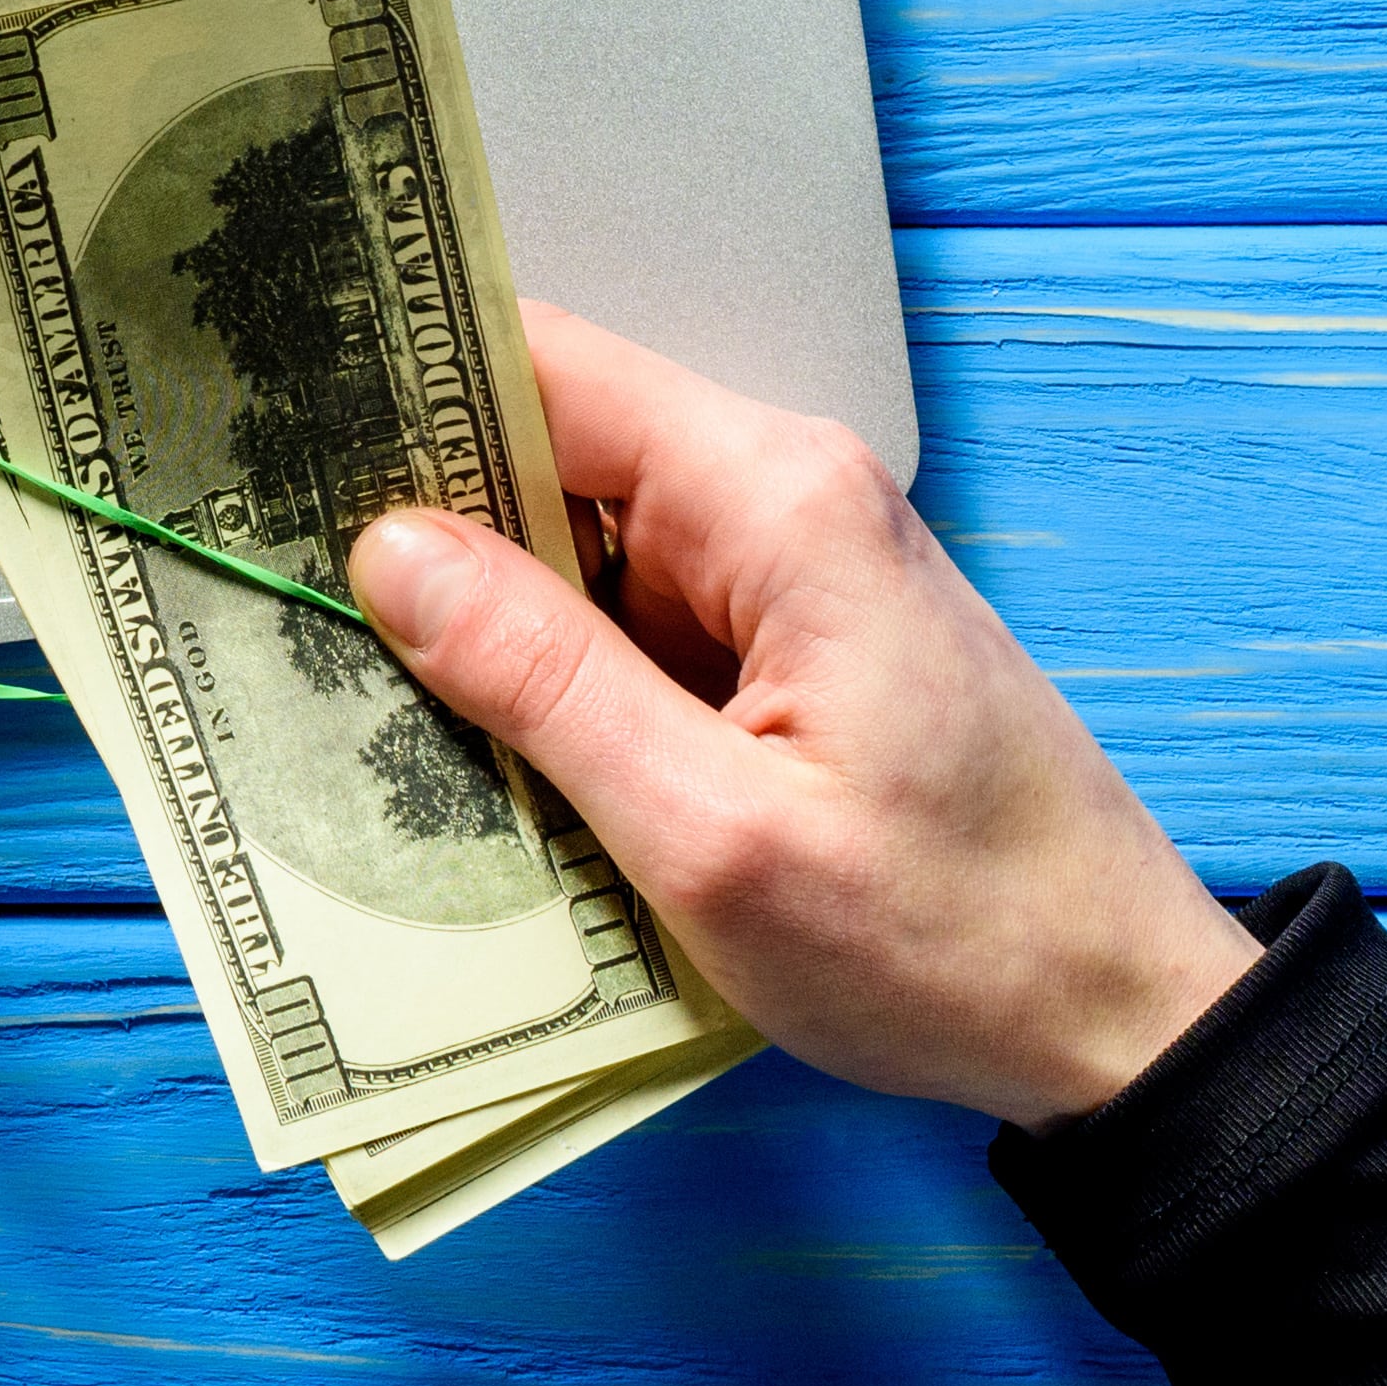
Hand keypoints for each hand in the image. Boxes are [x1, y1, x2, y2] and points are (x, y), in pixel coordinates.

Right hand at [347, 303, 1252, 1127]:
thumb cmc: (953, 943)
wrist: (1127, 1019)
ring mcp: (795, 575)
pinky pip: (636, 620)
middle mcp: (788, 501)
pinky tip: (466, 737)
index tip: (259, 410)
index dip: (398, 381)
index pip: (545, 366)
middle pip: (551, 450)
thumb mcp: (714, 836)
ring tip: (330, 664)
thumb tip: (391, 549)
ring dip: (479, 611)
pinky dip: (554, 671)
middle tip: (259, 569)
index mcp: (776, 502)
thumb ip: (546, 682)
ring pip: (581, 545)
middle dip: (415, 511)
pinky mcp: (795, 649)